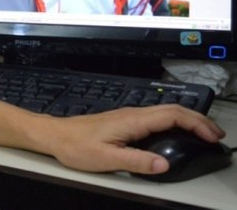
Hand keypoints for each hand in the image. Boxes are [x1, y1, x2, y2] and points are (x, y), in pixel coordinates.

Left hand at [40, 104, 224, 174]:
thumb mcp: (106, 158)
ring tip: (204, 135)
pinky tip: (177, 133)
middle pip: (173, 110)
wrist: (55, 135)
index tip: (212, 136)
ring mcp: (129, 116)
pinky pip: (156, 118)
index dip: (196, 124)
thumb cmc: (75, 145)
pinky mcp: (125, 122)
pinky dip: (174, 123)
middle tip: (217, 135)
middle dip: (199, 120)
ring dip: (188, 121)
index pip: (172, 115)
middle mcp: (132, 114)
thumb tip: (164, 163)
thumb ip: (136, 161)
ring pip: (165, 112)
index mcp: (132, 120)